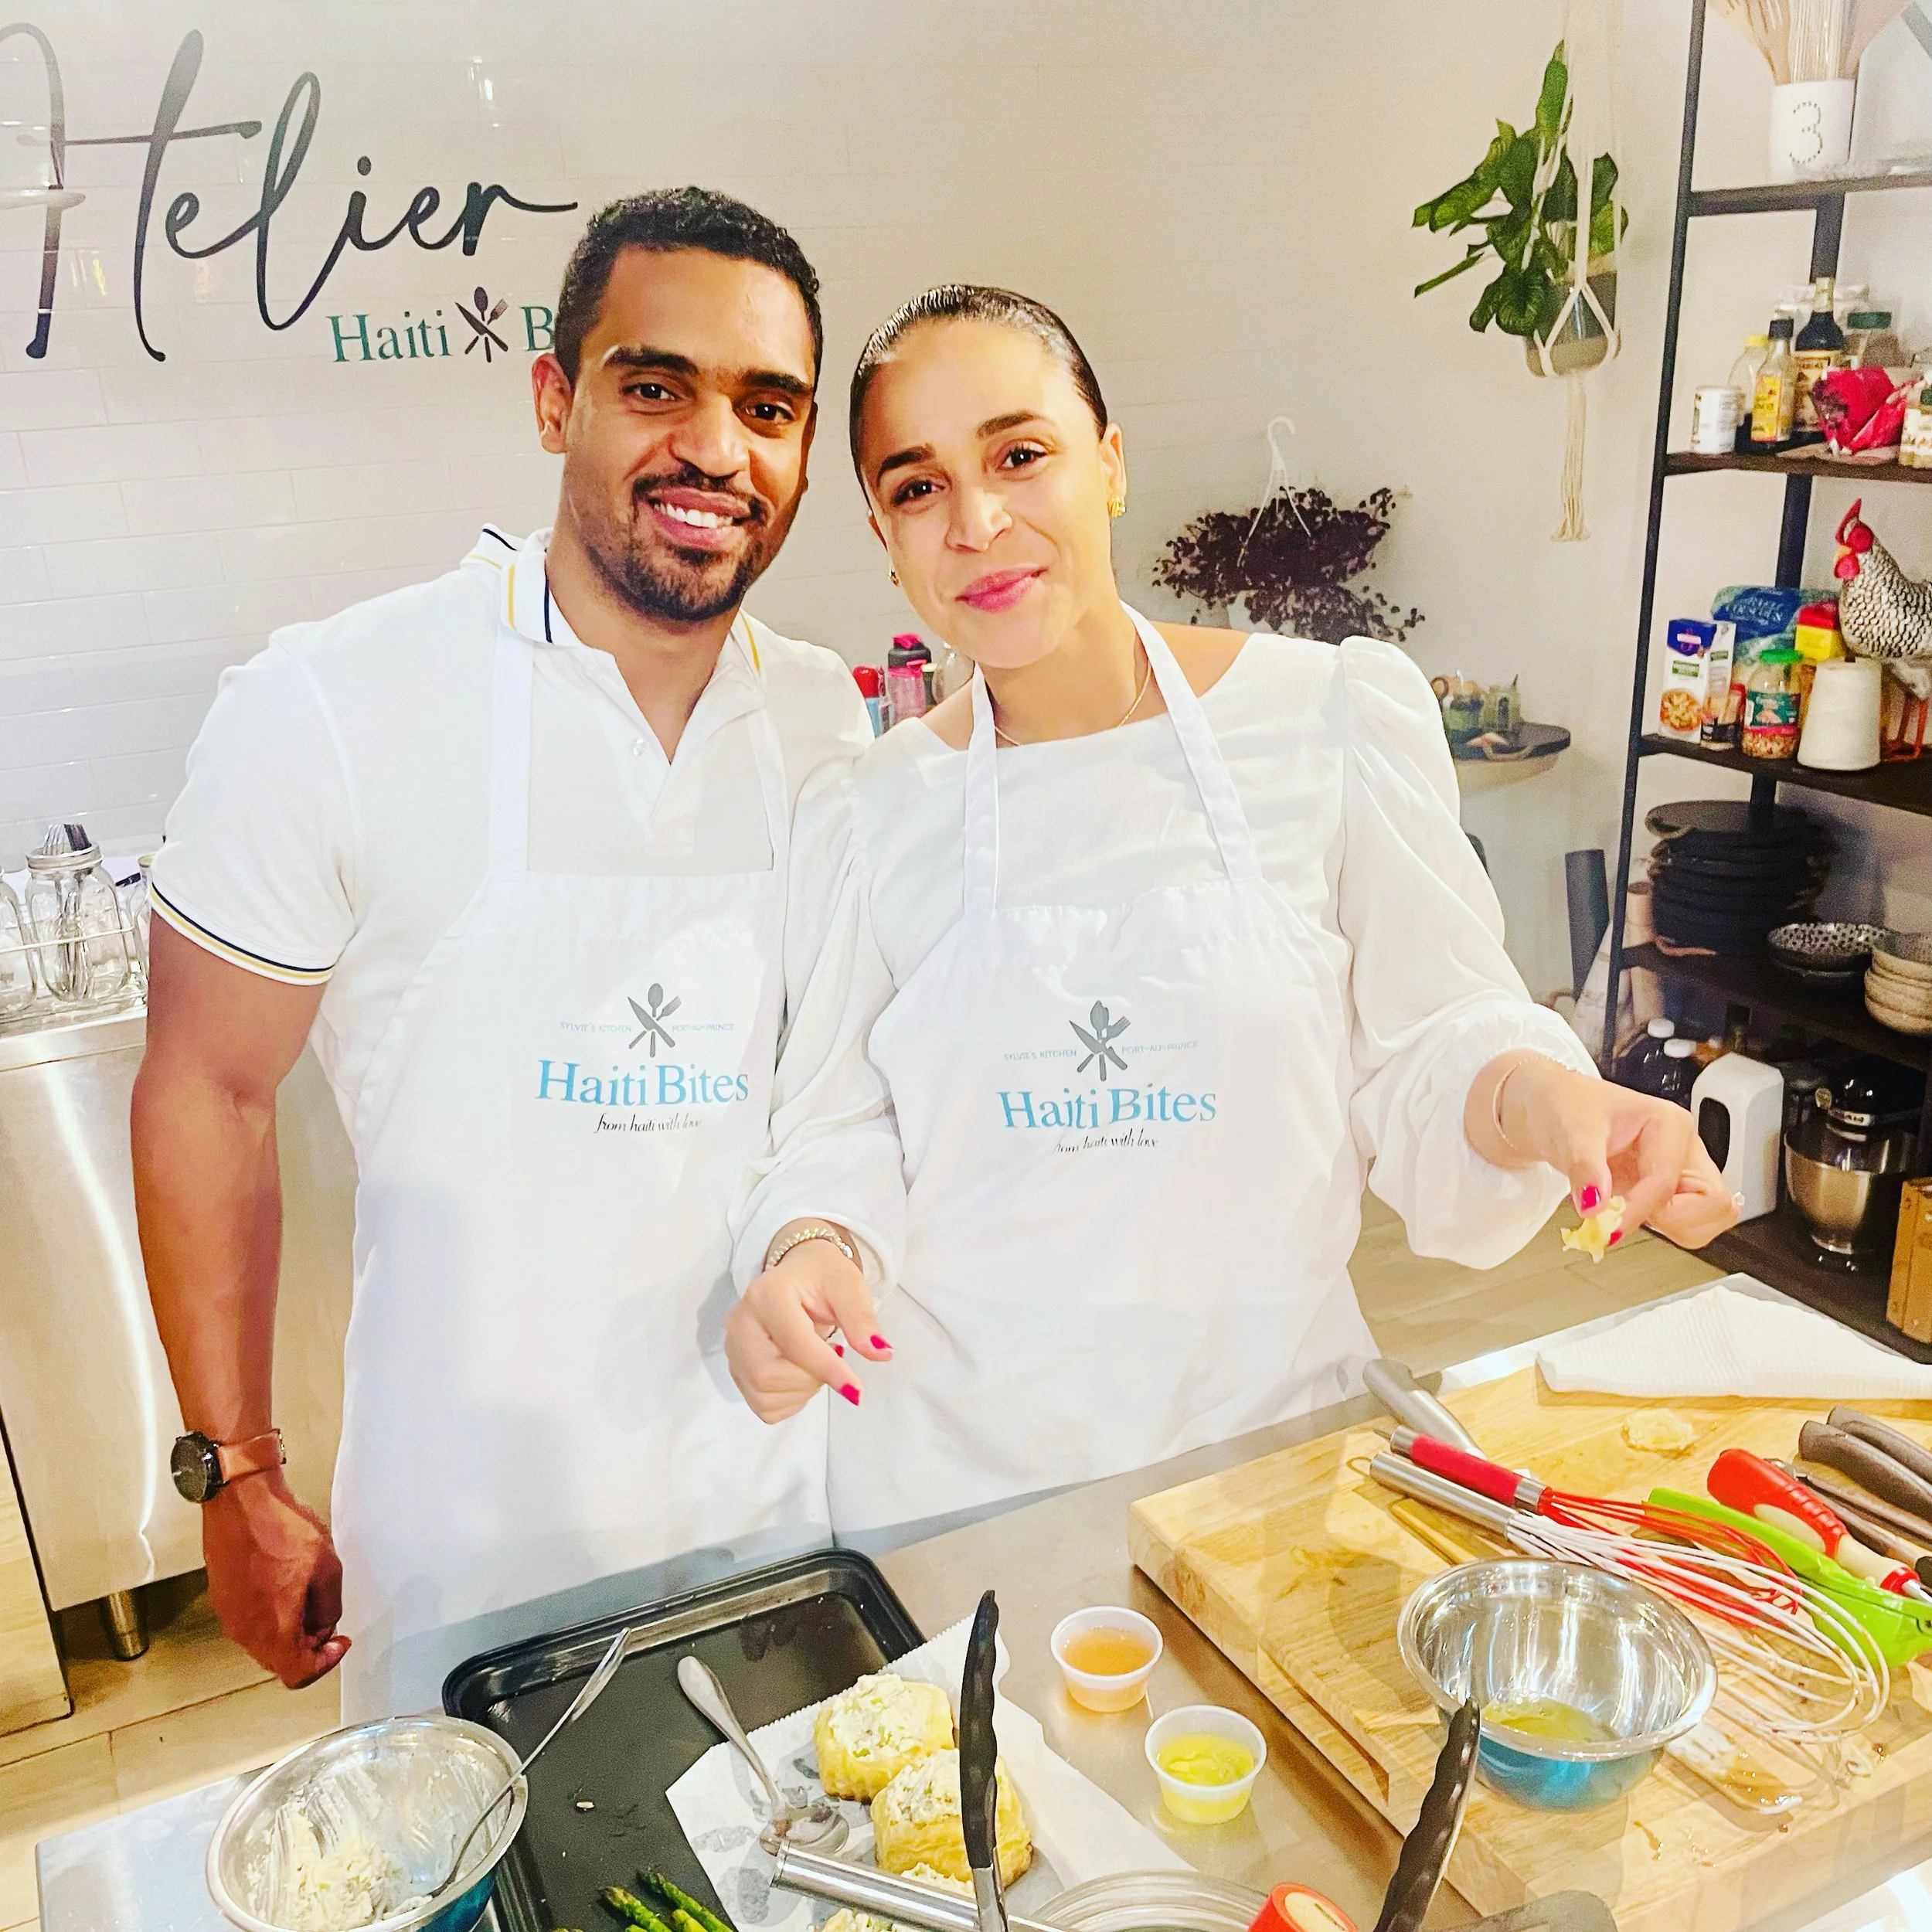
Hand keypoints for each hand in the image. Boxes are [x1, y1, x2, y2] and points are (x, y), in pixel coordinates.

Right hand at [202, 1470, 349, 1687]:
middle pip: (279, 1660)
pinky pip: (249, 1620)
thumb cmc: (278, 1527)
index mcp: (271, 1629)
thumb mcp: (327, 1568)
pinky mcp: (221, 1596)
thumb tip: (325, 1623)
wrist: (241, 1500)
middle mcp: (244, 1629)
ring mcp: (228, 1614)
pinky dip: (270, 1614)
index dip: (325, 1663)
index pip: (298, 1674)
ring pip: (263, 1641)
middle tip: (326, 1620)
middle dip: (307, 1646)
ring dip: (288, 1629)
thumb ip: (329, 1606)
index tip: (338, 1644)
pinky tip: (285, 1585)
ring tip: (307, 1596)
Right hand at [725, 1228, 891, 1423]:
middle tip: (833, 1357)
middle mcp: (740, 1321)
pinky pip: (762, 1406)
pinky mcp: (736, 1368)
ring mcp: (733, 1347)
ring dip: (801, 1391)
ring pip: (763, 1395)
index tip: (856, 1389)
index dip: (828, 1370)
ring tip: (816, 1362)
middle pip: (768, 1375)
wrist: (799, 1274)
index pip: (794, 1344)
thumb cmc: (822, 1278)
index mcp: (767, 1294)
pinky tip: (799, 1374)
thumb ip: (862, 1320)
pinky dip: (789, 1401)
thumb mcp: (848, 1286)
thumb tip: (881, 1353)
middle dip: (811, 1379)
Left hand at [1495, 1055, 1740, 1250]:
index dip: (1638, 1210)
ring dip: (1670, 1229)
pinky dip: (1661, 1231)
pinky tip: (1626, 1215)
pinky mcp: (1668, 1192)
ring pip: (1708, 1219)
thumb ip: (1585, 1168)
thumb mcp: (1571, 1130)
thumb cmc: (1566, 1105)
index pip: (1669, 1181)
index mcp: (1670, 1124)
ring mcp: (1680, 1173)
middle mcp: (1683, 1149)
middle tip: (1625, 1214)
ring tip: (1624, 1211)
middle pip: (1714, 1203)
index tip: (1607, 1226)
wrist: (1550, 1107)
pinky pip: (1685, 1224)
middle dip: (1673, 1220)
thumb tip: (1595, 1204)